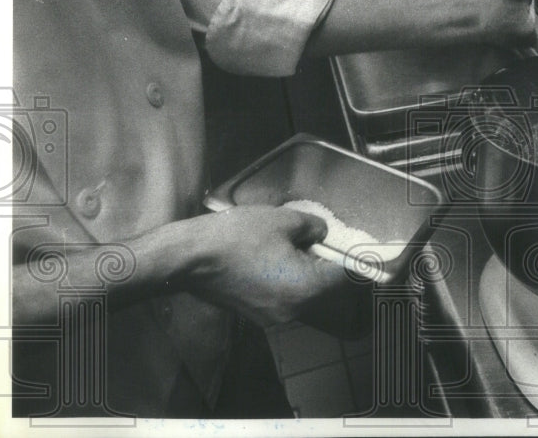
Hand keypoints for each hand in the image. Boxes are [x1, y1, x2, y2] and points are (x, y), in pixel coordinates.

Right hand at [177, 206, 343, 325]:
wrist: (188, 259)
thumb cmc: (235, 238)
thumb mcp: (283, 221)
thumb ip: (313, 227)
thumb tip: (321, 233)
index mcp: (305, 289)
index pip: (344, 277)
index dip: (348, 256)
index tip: (346, 242)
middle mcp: (293, 311)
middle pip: (325, 287)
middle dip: (323, 260)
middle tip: (313, 237)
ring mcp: (273, 316)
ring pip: (304, 291)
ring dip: (304, 269)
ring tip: (287, 244)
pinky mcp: (257, 314)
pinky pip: (284, 296)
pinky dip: (285, 278)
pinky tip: (270, 257)